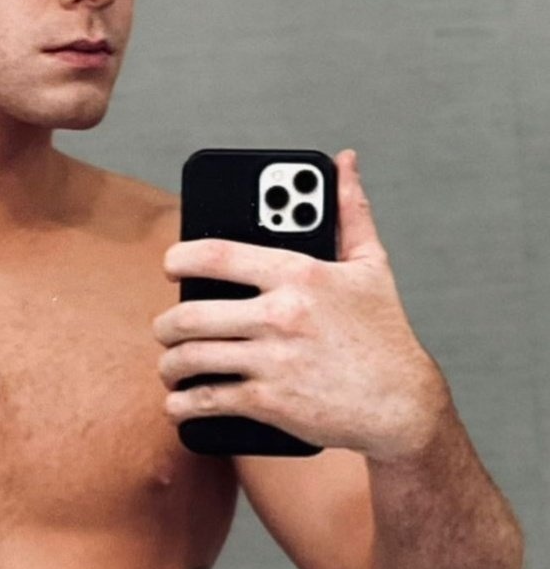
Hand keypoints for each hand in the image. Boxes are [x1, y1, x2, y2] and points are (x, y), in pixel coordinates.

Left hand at [152, 150, 450, 459]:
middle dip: (166, 325)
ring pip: (191, 358)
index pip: (217, 254)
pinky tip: (178, 403)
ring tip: (170, 366)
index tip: (170, 265)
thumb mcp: (371, 267)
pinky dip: (182, 405)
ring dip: (169, 365)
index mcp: (298, 274)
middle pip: (190, 314)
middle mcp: (280, 314)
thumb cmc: (385, 335)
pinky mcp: (270, 401)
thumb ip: (351, 212)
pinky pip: (206, 399)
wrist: (402, 406)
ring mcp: (272, 359)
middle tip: (165, 329)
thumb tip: (344, 163)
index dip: (179, 258)